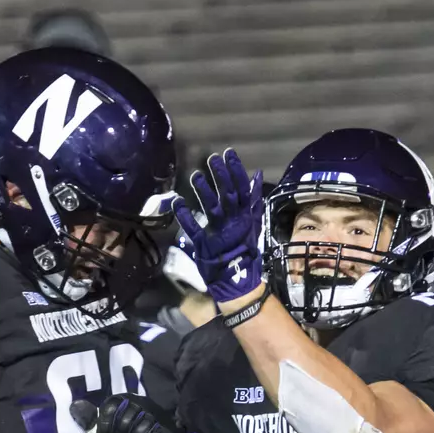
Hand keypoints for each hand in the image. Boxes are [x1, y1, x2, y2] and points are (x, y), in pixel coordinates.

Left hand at [173, 148, 264, 310]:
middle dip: (221, 177)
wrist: (237, 279)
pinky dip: (186, 217)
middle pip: (228, 196)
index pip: (242, 189)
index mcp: (245, 216)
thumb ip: (254, 199)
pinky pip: (194, 229)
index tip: (229, 153)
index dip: (236, 171)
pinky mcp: (204, 244)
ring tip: (196, 175)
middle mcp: (233, 222)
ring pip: (213, 210)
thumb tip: (256, 175)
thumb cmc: (244, 248)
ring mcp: (218, 233)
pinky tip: (177, 202)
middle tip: (212, 158)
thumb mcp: (253, 222)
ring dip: (204, 193)